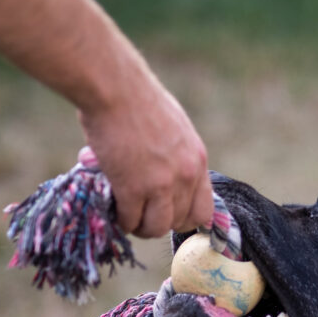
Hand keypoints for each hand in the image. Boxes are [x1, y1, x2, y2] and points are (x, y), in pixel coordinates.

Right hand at [79, 71, 212, 238]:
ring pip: (157, 228)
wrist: (115, 88)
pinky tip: (113, 207)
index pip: (204, 209)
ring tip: (126, 215)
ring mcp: (162, 184)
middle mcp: (186, 175)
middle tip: (141, 213)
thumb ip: (173, 155)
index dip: (185, 218)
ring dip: (140, 226)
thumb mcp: (172, 128)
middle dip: (160, 222)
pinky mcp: (134, 188)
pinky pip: (131, 221)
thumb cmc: (137, 99)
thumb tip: (157, 175)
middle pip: (180, 222)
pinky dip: (121, 220)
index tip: (168, 215)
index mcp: (197, 159)